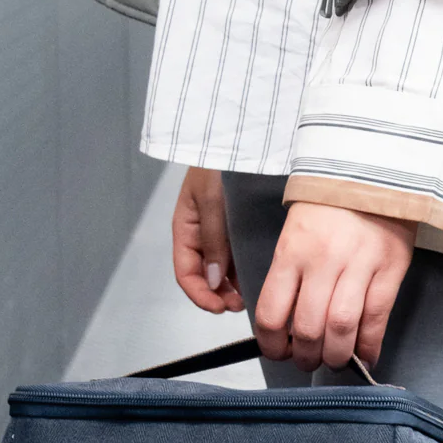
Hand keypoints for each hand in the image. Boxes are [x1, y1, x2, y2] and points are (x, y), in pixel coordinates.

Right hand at [172, 167, 244, 312]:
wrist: (240, 134)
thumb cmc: (218, 161)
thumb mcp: (212, 200)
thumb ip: (213, 240)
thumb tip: (213, 281)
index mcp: (186, 228)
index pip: (185, 273)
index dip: (200, 295)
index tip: (219, 307)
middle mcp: (201, 234)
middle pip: (204, 277)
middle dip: (218, 296)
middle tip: (239, 305)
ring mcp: (220, 232)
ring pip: (222, 271)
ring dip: (233, 288)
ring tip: (250, 296)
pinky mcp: (238, 228)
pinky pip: (238, 257)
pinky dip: (244, 271)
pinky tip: (257, 278)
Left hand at [255, 202, 414, 370]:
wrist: (373, 171)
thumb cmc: (329, 207)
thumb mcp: (295, 234)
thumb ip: (289, 276)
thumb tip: (286, 325)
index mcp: (291, 252)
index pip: (271, 314)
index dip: (271, 345)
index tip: (278, 352)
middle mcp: (322, 260)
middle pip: (307, 329)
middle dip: (305, 357)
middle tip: (308, 361)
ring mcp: (358, 265)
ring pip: (341, 330)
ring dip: (335, 357)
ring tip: (334, 360)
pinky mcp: (390, 269)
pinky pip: (376, 319)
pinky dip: (370, 346)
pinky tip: (365, 357)